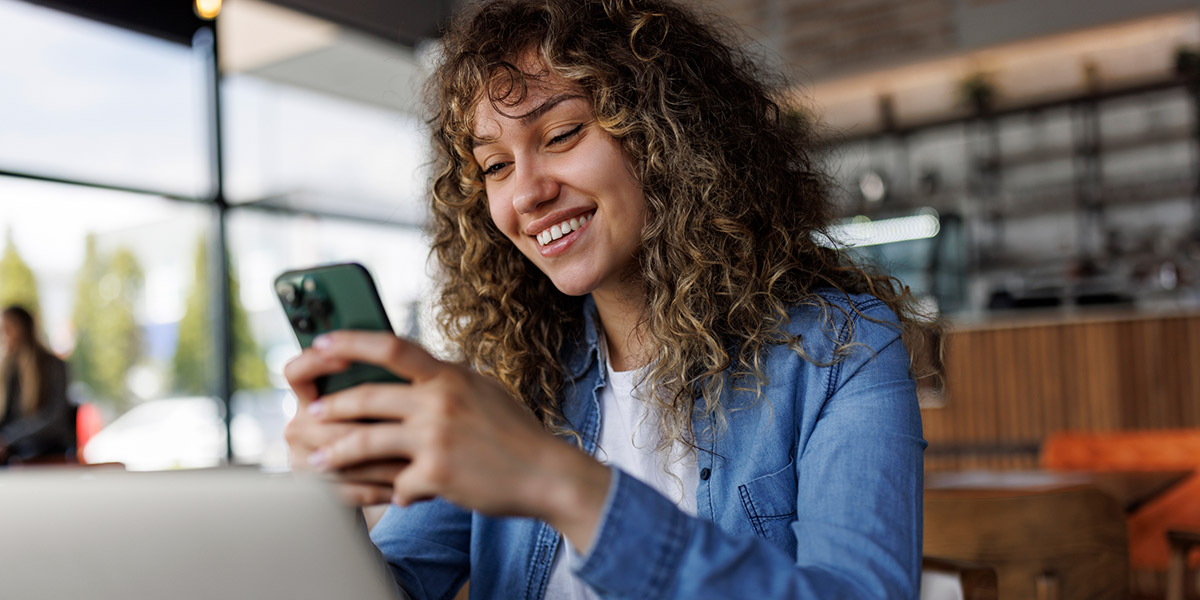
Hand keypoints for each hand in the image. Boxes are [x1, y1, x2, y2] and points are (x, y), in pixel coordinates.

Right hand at [283, 347, 404, 504]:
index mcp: (310, 397)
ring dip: (383, 462)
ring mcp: (304, 460)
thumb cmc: (384, 425)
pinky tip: (405, 488)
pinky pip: (349, 490)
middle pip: (328, 422)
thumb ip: (381, 385)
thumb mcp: (380, 401)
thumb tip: (402, 368)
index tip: (346, 359)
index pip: (296, 372)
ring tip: (419, 462)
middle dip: (371, 425)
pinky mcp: (318, 492)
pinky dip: (380, 489)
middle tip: (410, 424)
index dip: (315, 363)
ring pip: (342, 458)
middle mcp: (300, 426)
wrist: (369, 476)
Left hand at [304, 331, 611, 548]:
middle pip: (367, 397)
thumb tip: (410, 367)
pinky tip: (391, 496)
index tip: (320, 344)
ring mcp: (437, 438)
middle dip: (331, 406)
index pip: (391, 347)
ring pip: (366, 441)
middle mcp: (440, 401)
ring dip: (334, 452)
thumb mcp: (482, 390)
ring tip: (316, 460)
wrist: (547, 473)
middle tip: (310, 413)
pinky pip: (396, 484)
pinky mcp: (437, 474)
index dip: (350, 343)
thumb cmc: (515, 433)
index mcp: (449, 376)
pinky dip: (392, 491)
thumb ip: (444, 379)